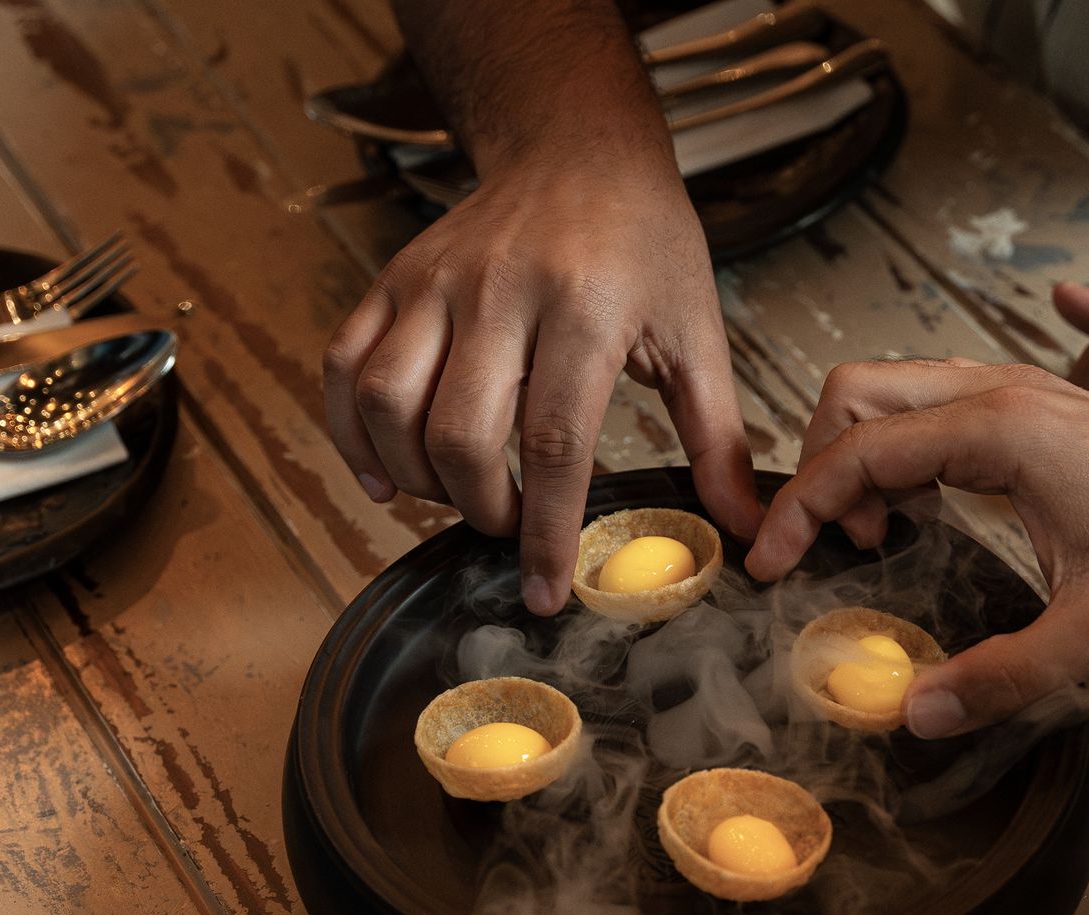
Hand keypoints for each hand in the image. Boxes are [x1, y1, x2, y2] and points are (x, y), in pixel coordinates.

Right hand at [323, 157, 760, 614]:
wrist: (576, 147)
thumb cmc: (643, 241)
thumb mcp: (697, 331)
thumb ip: (716, 436)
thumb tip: (745, 526)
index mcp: (584, 306)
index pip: (554, 443)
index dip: (545, 532)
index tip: (545, 593)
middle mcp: (498, 290)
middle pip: (458, 432)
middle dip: (479, 508)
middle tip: (505, 525)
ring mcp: (435, 282)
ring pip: (387, 402)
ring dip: (414, 476)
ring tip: (454, 495)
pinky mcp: (393, 279)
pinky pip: (343, 366)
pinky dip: (350, 433)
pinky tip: (385, 471)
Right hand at [746, 361, 1088, 737]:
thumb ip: (999, 676)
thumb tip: (917, 710)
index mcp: (1003, 431)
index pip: (856, 451)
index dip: (799, 510)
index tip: (772, 562)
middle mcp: (1002, 393)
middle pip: (854, 391)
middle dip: (818, 466)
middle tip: (830, 545)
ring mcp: (1017, 392)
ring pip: (889, 390)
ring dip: (857, 455)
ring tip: (874, 534)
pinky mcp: (1032, 409)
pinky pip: (929, 408)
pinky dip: (897, 452)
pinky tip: (919, 512)